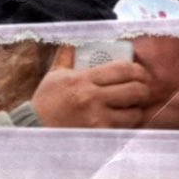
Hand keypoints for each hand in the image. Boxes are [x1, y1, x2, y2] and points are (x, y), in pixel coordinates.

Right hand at [30, 44, 150, 127]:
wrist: (33, 129)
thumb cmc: (45, 102)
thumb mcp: (55, 75)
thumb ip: (66, 56)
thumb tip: (72, 41)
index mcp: (85, 79)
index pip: (122, 69)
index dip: (138, 70)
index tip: (141, 72)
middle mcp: (93, 98)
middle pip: (134, 91)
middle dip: (144, 90)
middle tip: (144, 90)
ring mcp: (96, 120)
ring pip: (132, 114)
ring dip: (137, 111)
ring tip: (135, 108)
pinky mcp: (97, 137)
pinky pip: (122, 131)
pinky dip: (127, 127)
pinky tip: (125, 124)